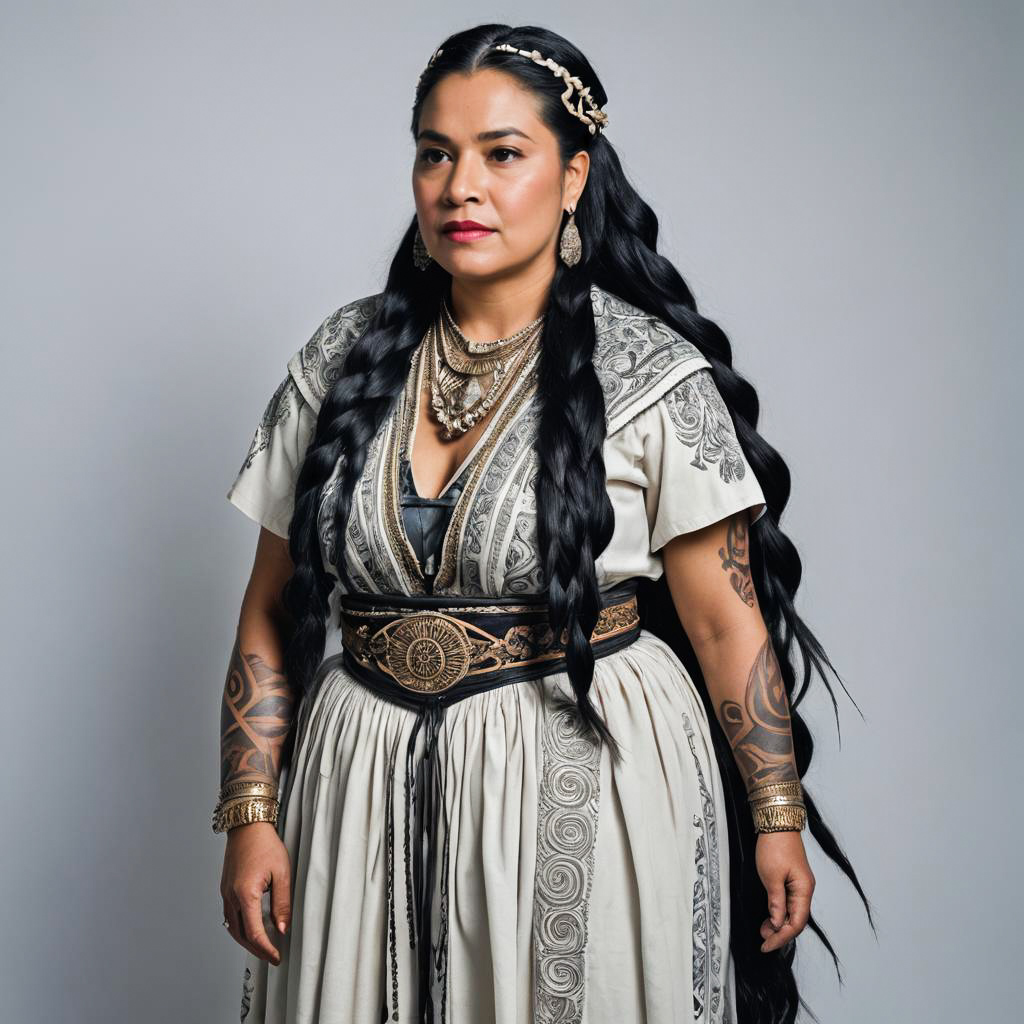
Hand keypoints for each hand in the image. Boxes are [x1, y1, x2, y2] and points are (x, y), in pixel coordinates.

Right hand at [220, 821, 291, 964]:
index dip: (265, 948)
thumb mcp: (282, 873)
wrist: (247, 825)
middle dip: (256, 949)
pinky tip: (251, 927)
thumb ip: (282, 903)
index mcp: (246, 894)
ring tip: (263, 946)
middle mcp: (231, 896)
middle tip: (271, 956)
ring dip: (246, 941)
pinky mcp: (225, 888)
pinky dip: (240, 927)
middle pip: (240, 935)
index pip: (254, 933)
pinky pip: (230, 915)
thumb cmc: (265, 844)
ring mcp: (225, 892)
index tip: (276, 956)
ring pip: (232, 927)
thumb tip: (282, 928)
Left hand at [755, 829, 813, 952]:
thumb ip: (776, 902)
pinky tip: (769, 917)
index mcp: (804, 890)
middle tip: (763, 940)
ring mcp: (799, 884)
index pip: (796, 923)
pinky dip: (779, 912)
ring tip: (763, 931)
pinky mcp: (792, 879)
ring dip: (779, 923)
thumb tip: (778, 924)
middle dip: (780, 933)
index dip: (781, 937)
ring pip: (792, 912)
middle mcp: (805, 889)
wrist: (776, 823)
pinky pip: (789, 902)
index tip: (766, 945)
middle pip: (796, 920)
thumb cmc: (774, 846)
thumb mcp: (771, 877)